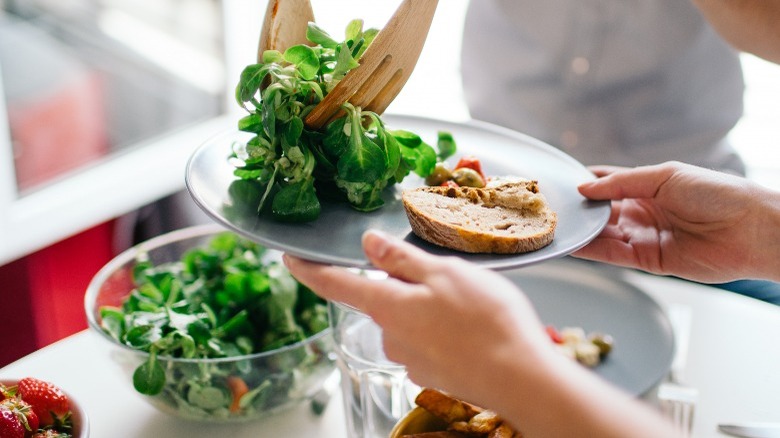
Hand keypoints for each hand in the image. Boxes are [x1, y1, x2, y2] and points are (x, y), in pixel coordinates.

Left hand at [283, 230, 551, 405]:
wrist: (521, 379)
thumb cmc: (486, 321)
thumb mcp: (443, 273)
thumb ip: (400, 259)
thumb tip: (368, 243)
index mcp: (387, 306)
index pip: (334, 284)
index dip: (308, 269)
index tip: (288, 257)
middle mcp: (391, 336)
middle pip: (382, 298)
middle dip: (404, 283)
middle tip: (445, 274)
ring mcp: (411, 359)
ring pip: (409, 318)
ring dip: (429, 306)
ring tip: (470, 303)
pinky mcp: (433, 372)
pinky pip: (429, 339)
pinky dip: (444, 328)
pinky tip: (473, 326)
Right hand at [573, 161, 774, 281]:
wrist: (750, 230)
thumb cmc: (717, 194)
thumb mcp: (665, 176)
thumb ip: (622, 183)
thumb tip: (584, 189)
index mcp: (649, 186)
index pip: (608, 183)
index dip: (585, 183)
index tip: (560, 184)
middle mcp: (643, 211)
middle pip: (601, 211)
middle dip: (579, 210)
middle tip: (551, 208)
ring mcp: (644, 236)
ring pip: (603, 234)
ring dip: (581, 232)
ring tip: (556, 227)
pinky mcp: (648, 261)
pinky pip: (613, 255)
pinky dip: (592, 250)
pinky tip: (573, 244)